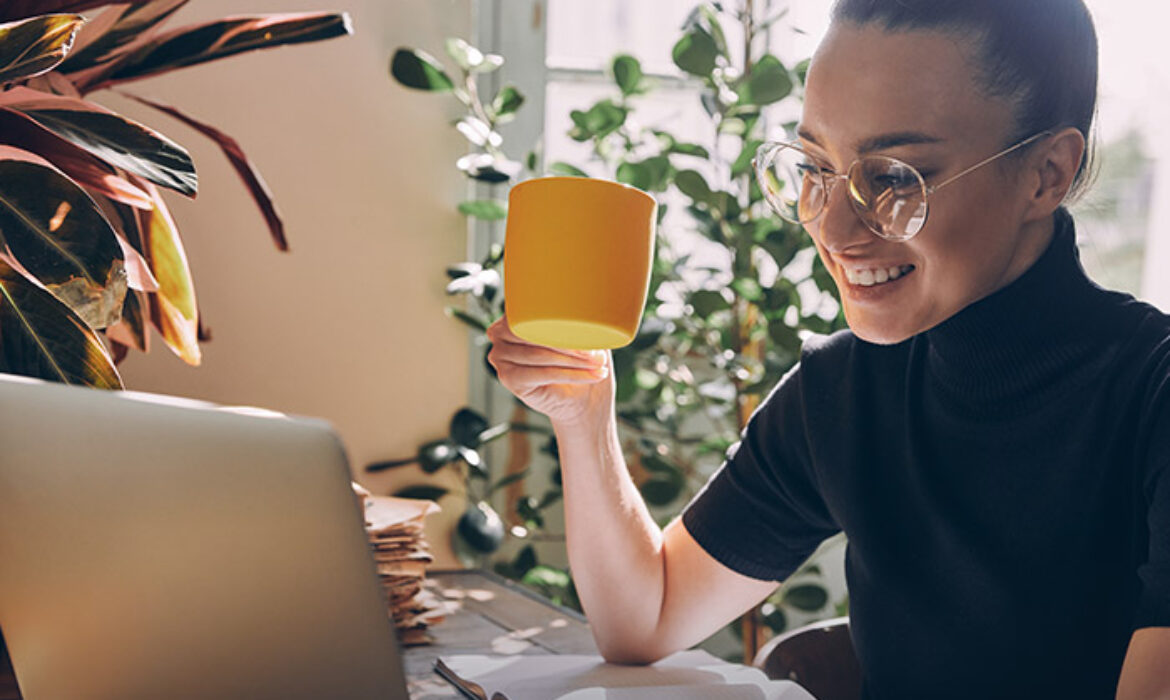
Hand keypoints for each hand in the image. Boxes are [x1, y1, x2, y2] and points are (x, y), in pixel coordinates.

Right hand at [485, 314, 614, 428]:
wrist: (582, 398)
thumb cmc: (581, 360)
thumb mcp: (585, 333)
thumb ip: (582, 318)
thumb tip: (592, 310)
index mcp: (515, 313)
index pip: (536, 311)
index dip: (565, 320)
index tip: (593, 330)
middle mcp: (500, 333)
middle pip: (534, 333)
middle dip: (570, 343)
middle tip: (598, 353)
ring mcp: (500, 357)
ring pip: (540, 354)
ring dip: (574, 361)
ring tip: (598, 364)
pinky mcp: (508, 379)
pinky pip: (543, 373)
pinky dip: (571, 375)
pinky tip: (592, 375)